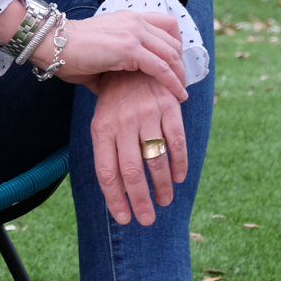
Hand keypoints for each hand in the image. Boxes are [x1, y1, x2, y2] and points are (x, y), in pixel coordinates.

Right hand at [40, 10, 186, 101]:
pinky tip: (177, 95)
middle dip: (180, 63)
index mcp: (129, 18)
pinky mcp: (130, 49)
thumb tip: (115, 89)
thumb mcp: (100, 54)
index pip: (166, 25)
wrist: (53, 45)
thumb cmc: (68, 53)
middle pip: (173, 41)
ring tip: (181, 92)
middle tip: (180, 83)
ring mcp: (134, 33)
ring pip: (171, 54)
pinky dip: (172, 82)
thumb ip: (114, 65)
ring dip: (180, 75)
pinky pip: (161, 67)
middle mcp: (135, 21)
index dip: (176, 45)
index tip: (175, 65)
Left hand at [90, 70, 187, 225]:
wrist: (132, 59)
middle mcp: (122, 123)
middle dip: (140, 201)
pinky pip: (176, 141)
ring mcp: (146, 114)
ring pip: (156, 160)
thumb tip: (117, 190)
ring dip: (162, 186)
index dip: (115, 198)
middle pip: (132, 171)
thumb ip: (108, 151)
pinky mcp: (168, 106)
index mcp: (101, 128)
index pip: (106, 172)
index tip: (124, 218)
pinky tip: (179, 178)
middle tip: (147, 220)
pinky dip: (179, 164)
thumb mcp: (102, 120)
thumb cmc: (114, 99)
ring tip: (164, 202)